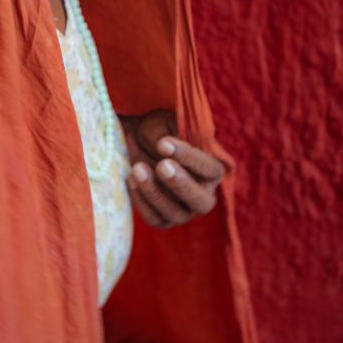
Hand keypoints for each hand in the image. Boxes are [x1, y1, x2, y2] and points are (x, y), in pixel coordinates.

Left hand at [122, 109, 224, 228]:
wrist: (133, 141)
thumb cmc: (156, 131)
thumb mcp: (168, 123)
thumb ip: (176, 129)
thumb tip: (176, 141)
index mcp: (212, 169)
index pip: (211, 169)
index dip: (190, 158)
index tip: (164, 144)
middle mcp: (202, 193)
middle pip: (201, 201)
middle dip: (181, 184)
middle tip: (161, 165)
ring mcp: (183, 210)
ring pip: (176, 213)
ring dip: (155, 192)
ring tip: (138, 169)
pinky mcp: (162, 219)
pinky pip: (155, 219)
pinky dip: (141, 202)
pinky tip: (131, 180)